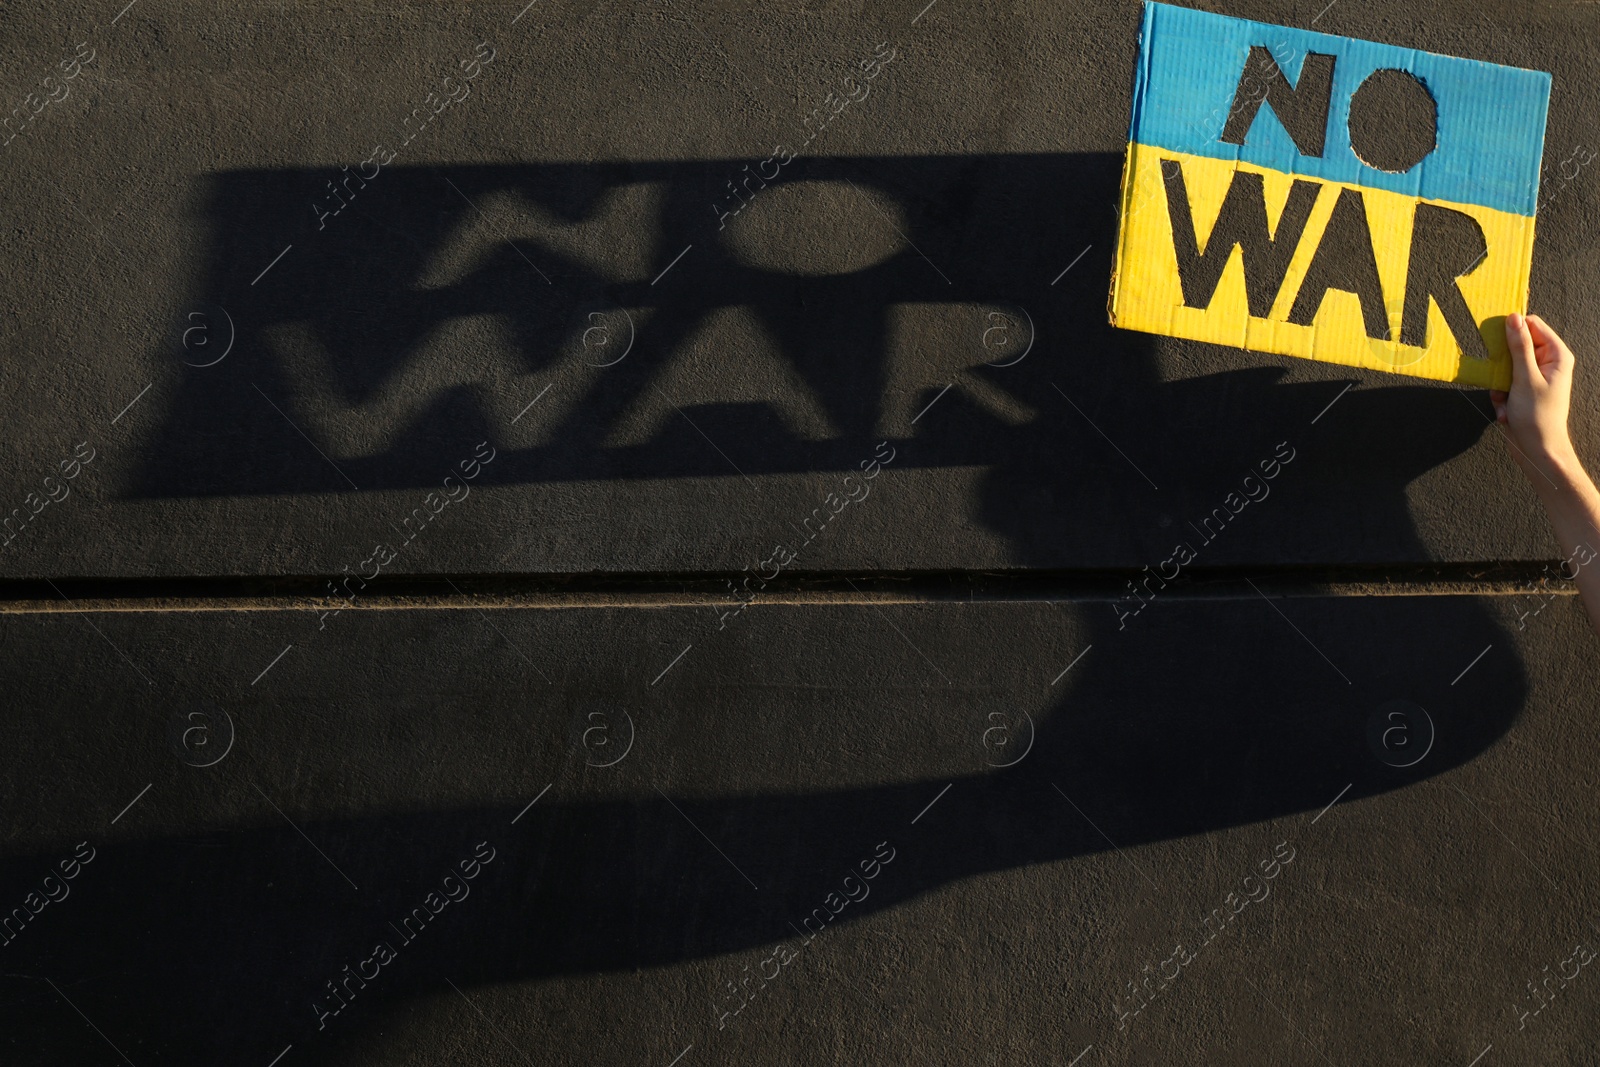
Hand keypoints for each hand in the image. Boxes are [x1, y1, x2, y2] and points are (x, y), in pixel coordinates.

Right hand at [1491, 312, 1576, 476]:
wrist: (1537, 449)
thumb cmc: (1538, 417)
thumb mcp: (1525, 378)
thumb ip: (1519, 346)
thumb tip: (1513, 318)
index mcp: (1556, 355)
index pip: (1532, 325)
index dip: (1512, 329)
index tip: (1494, 338)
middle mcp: (1547, 363)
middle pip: (1516, 346)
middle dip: (1503, 364)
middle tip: (1503, 379)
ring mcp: (1534, 377)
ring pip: (1505, 366)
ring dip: (1499, 384)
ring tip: (1507, 401)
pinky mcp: (1523, 390)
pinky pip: (1503, 383)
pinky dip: (1500, 397)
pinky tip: (1507, 411)